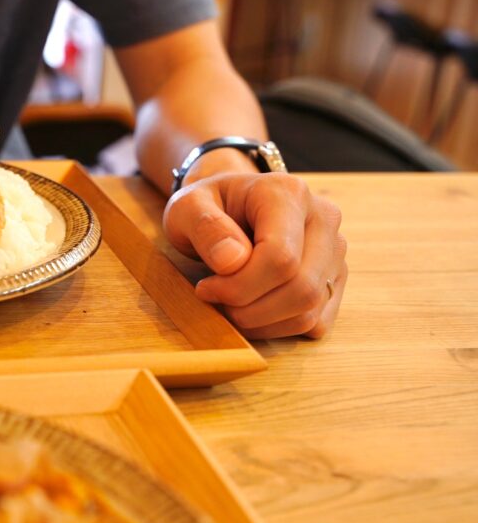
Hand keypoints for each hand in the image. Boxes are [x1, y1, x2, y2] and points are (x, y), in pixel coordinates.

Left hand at [163, 172, 347, 338]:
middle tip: (216, 300)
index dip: (239, 286)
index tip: (206, 287)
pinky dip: (278, 328)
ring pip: (309, 311)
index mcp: (289, 194)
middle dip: (249, 310)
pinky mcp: (335, 279)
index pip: (281, 257)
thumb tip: (231, 262)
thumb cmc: (209, 206)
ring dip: (261, 323)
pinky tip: (251, 310)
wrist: (230, 206)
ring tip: (230, 305)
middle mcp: (323, 220)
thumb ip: (204, 228)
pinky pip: (315, 322)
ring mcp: (335, 252)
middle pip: (301, 288)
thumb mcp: (187, 206)